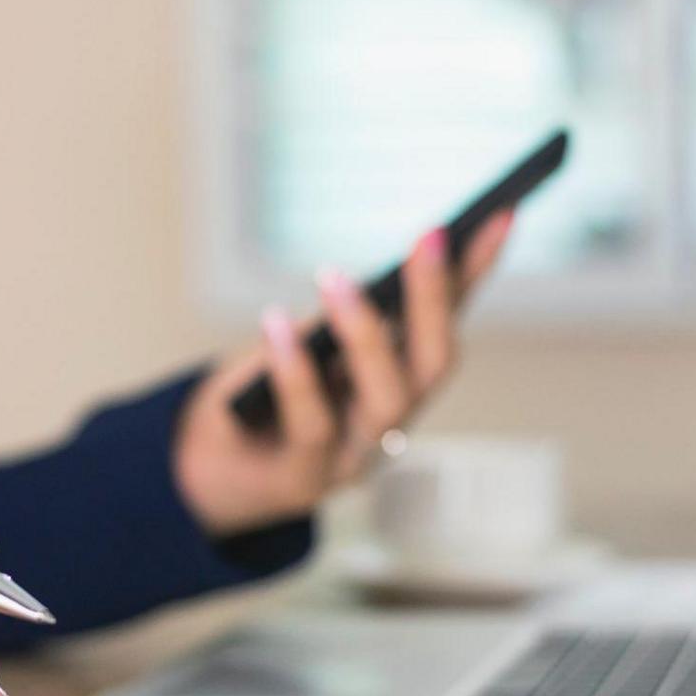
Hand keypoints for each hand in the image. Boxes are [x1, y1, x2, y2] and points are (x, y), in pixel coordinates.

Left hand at [173, 212, 513, 537]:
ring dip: (366, 334)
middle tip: (429, 236)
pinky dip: (295, 372)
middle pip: (433, 364)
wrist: (194, 471)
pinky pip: (312, 425)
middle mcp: (390, 420)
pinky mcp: (307, 480)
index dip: (475, 271)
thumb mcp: (302, 341)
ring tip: (335, 278)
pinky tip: (276, 325)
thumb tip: (373, 279)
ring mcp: (354, 456)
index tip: (500, 215)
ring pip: (386, 400)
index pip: (448, 319)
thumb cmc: (254, 396)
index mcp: (396, 380)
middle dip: (434, 299)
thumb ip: (339, 317)